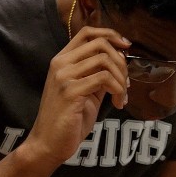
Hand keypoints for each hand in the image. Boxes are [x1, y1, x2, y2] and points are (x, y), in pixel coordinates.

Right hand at [25, 26, 131, 167]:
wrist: (49, 143)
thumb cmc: (69, 119)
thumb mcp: (86, 91)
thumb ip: (98, 74)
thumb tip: (121, 60)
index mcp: (63, 60)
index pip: (87, 33)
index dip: (111, 35)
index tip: (126, 47)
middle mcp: (61, 63)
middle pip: (100, 44)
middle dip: (121, 62)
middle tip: (127, 83)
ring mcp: (64, 76)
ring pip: (105, 61)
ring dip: (122, 79)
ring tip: (122, 97)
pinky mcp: (71, 91)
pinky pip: (104, 79)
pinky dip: (118, 90)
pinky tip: (118, 104)